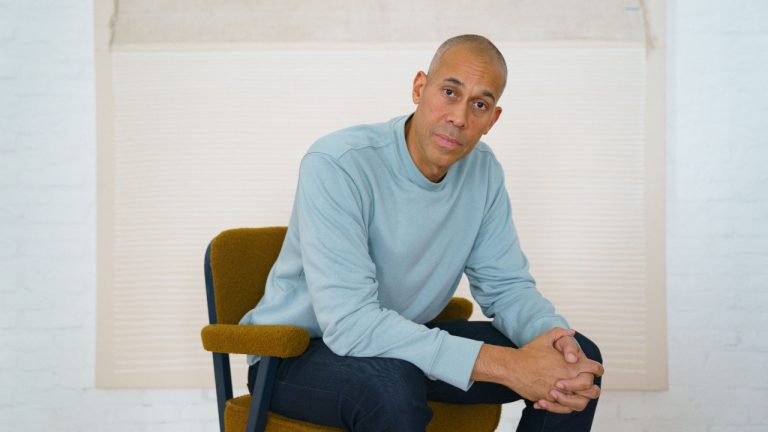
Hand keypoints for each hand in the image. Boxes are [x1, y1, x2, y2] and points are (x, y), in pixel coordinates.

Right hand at [472, 328, 602, 408]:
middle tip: (583, 382)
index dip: (597, 369)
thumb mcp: (545, 338)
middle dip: (589, 385)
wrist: (511, 367)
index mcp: (569, 364)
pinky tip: (556, 398)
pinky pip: (562, 407)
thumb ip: (560, 333)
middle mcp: (566, 379)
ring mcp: (558, 391)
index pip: (594, 369)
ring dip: (577, 398)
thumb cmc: (528, 353)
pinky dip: (562, 405)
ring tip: (570, 393)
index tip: (595, 370)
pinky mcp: (548, 399)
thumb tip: (571, 332)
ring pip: (579, 402)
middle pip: (590, 388)